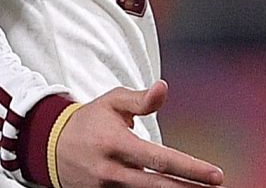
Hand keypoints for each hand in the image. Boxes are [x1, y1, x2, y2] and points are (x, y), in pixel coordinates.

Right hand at [55, 81, 223, 186]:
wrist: (50, 145)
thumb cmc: (90, 120)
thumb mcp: (112, 101)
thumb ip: (140, 100)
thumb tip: (163, 88)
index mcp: (115, 143)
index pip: (159, 159)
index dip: (190, 169)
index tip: (215, 175)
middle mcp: (110, 170)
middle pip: (156, 185)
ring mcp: (104, 187)